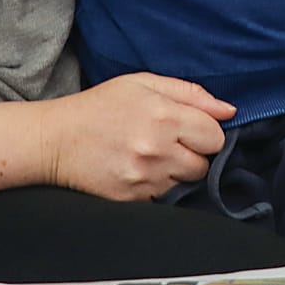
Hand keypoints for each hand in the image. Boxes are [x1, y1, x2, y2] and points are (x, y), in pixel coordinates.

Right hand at [40, 72, 234, 200]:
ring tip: (152, 157)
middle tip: (170, 143)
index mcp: (164, 116)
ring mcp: (143, 178)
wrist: (54, 140)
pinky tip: (140, 172)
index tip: (192, 129)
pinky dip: (158, 187)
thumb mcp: (143, 83)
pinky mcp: (131, 200)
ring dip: (176, 172)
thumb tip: (229, 110)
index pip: (216, 137)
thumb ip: (191, 94)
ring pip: (185, 184)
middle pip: (204, 165)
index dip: (207, 133)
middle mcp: (157, 149)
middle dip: (194, 154)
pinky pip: (163, 199)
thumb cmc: (100, 106)